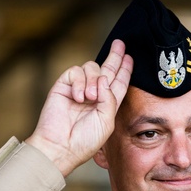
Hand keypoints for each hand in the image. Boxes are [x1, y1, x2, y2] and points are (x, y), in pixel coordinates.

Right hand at [26, 39, 133, 176]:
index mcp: (107, 104)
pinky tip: (78, 97)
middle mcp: (94, 94)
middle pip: (107, 69)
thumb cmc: (85, 140)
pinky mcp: (63, 85)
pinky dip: (80, 82)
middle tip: (120, 44)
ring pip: (92, 68)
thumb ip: (110, 99)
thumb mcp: (107, 121)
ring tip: (90, 98)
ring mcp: (78, 88)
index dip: (124, 70)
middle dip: (114, 56)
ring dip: (94, 80)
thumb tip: (103, 79)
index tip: (130, 57)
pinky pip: (76, 72)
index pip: (118, 82)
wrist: (61, 146)